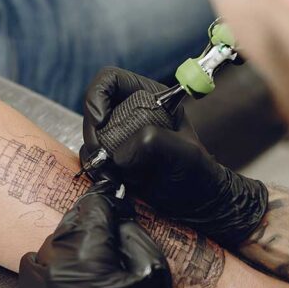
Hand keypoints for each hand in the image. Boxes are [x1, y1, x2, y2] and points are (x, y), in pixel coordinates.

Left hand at [18, 182, 177, 287]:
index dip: (107, 202)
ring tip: (89, 257)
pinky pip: (34, 263)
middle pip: (69, 222)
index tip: (114, 202)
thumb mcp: (153, 270)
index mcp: (88, 253)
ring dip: (69, 242)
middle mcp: (56, 262)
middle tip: (106, 233)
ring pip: (51, 242)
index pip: (92, 207)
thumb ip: (132, 234)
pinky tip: (67, 271)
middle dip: (88, 223)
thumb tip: (116, 217)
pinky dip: (49, 261)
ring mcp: (38, 281)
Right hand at [81, 67, 267, 247]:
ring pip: (90, 137)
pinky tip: (115, 180)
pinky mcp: (112, 159)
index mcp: (150, 97)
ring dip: (96, 156)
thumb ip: (153, 142)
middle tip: (103, 156)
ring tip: (116, 173)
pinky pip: (92, 158)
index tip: (101, 122)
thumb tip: (119, 154)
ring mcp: (119, 137)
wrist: (195, 206)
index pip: (110, 80)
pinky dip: (97, 169)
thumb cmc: (198, 175)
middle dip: (94, 134)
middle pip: (94, 111)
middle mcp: (130, 113)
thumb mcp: (183, 153)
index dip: (98, 96)